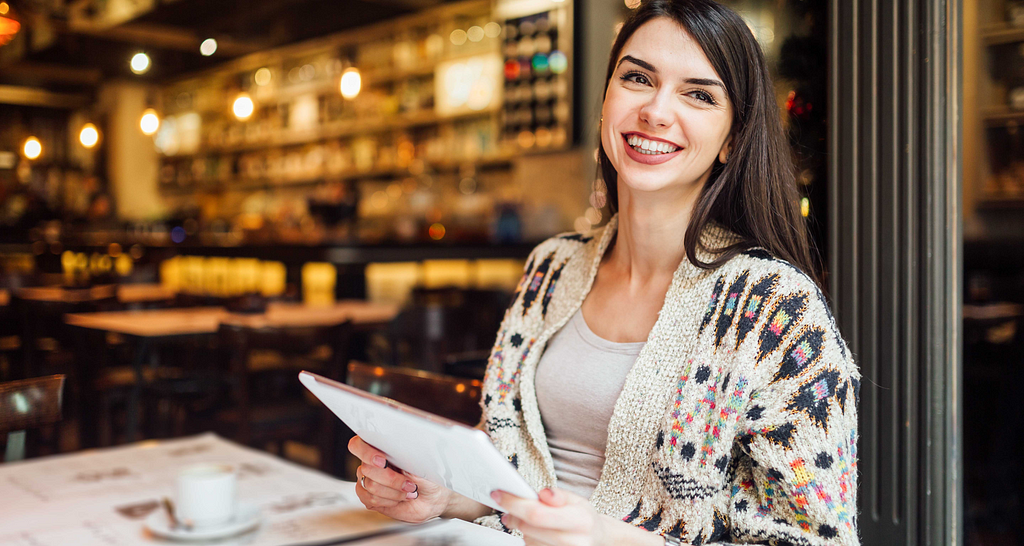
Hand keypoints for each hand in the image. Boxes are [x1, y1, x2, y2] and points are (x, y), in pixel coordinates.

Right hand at [348, 436, 451, 523]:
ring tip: (408, 491)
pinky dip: (389, 501)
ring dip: (393, 492)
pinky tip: (399, 498)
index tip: (383, 461)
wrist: (432, 497)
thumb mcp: (420, 461)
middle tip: (409, 483)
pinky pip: (369, 499)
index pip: (358, 444)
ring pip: (370, 486)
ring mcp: (369, 480)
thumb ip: (404, 453)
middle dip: (391, 479)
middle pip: (366, 469)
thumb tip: (396, 447)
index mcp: (381, 447)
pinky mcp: (369, 497)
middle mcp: (371, 463)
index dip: (366, 453)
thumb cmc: (427, 475)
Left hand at [494, 488, 610, 545]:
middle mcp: (573, 543)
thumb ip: (559, 495)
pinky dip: (530, 539)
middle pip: (527, 528)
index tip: (498, 494)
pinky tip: (538, 534)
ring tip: (534, 521)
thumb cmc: (584, 519)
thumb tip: (543, 494)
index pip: (537, 513)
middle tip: (507, 507)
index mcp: (580, 521)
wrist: (597, 541)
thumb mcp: (577, 500)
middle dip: (513, 515)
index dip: (514, 503)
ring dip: (523, 528)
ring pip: (526, 540)